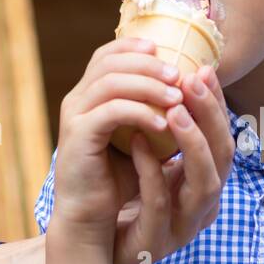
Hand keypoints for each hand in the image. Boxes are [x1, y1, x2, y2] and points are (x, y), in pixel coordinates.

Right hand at [49, 35, 186, 246]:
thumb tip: (189, 92)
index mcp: (88, 95)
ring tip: (177, 97)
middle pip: (110, 61)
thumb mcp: (140, 139)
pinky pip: (112, 111)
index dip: (135, 47)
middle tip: (179, 74)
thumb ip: (155, 114)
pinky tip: (163, 123)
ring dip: (149, 85)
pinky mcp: (78, 135)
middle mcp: (76, 99)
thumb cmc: (117, 179)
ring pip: (111, 82)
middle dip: (148, 64)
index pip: (107, 55)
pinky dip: (141, 112)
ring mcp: (75, 115)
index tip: (167, 51)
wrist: (89, 216)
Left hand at [110, 63, 234, 263]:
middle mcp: (203, 205)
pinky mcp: (154, 240)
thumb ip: (168, 130)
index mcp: (205, 183)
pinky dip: (152, 170)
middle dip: (211, 116)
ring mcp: (182, 226)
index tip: (204, 69)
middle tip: (191, 80)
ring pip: (205, 184)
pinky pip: (160, 203)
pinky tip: (137, 142)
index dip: (218, 105)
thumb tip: (172, 77)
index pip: (224, 138)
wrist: (99, 245)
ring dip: (191, 143)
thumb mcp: (155, 161)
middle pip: (224, 158)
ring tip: (173, 109)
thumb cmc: (128, 197)